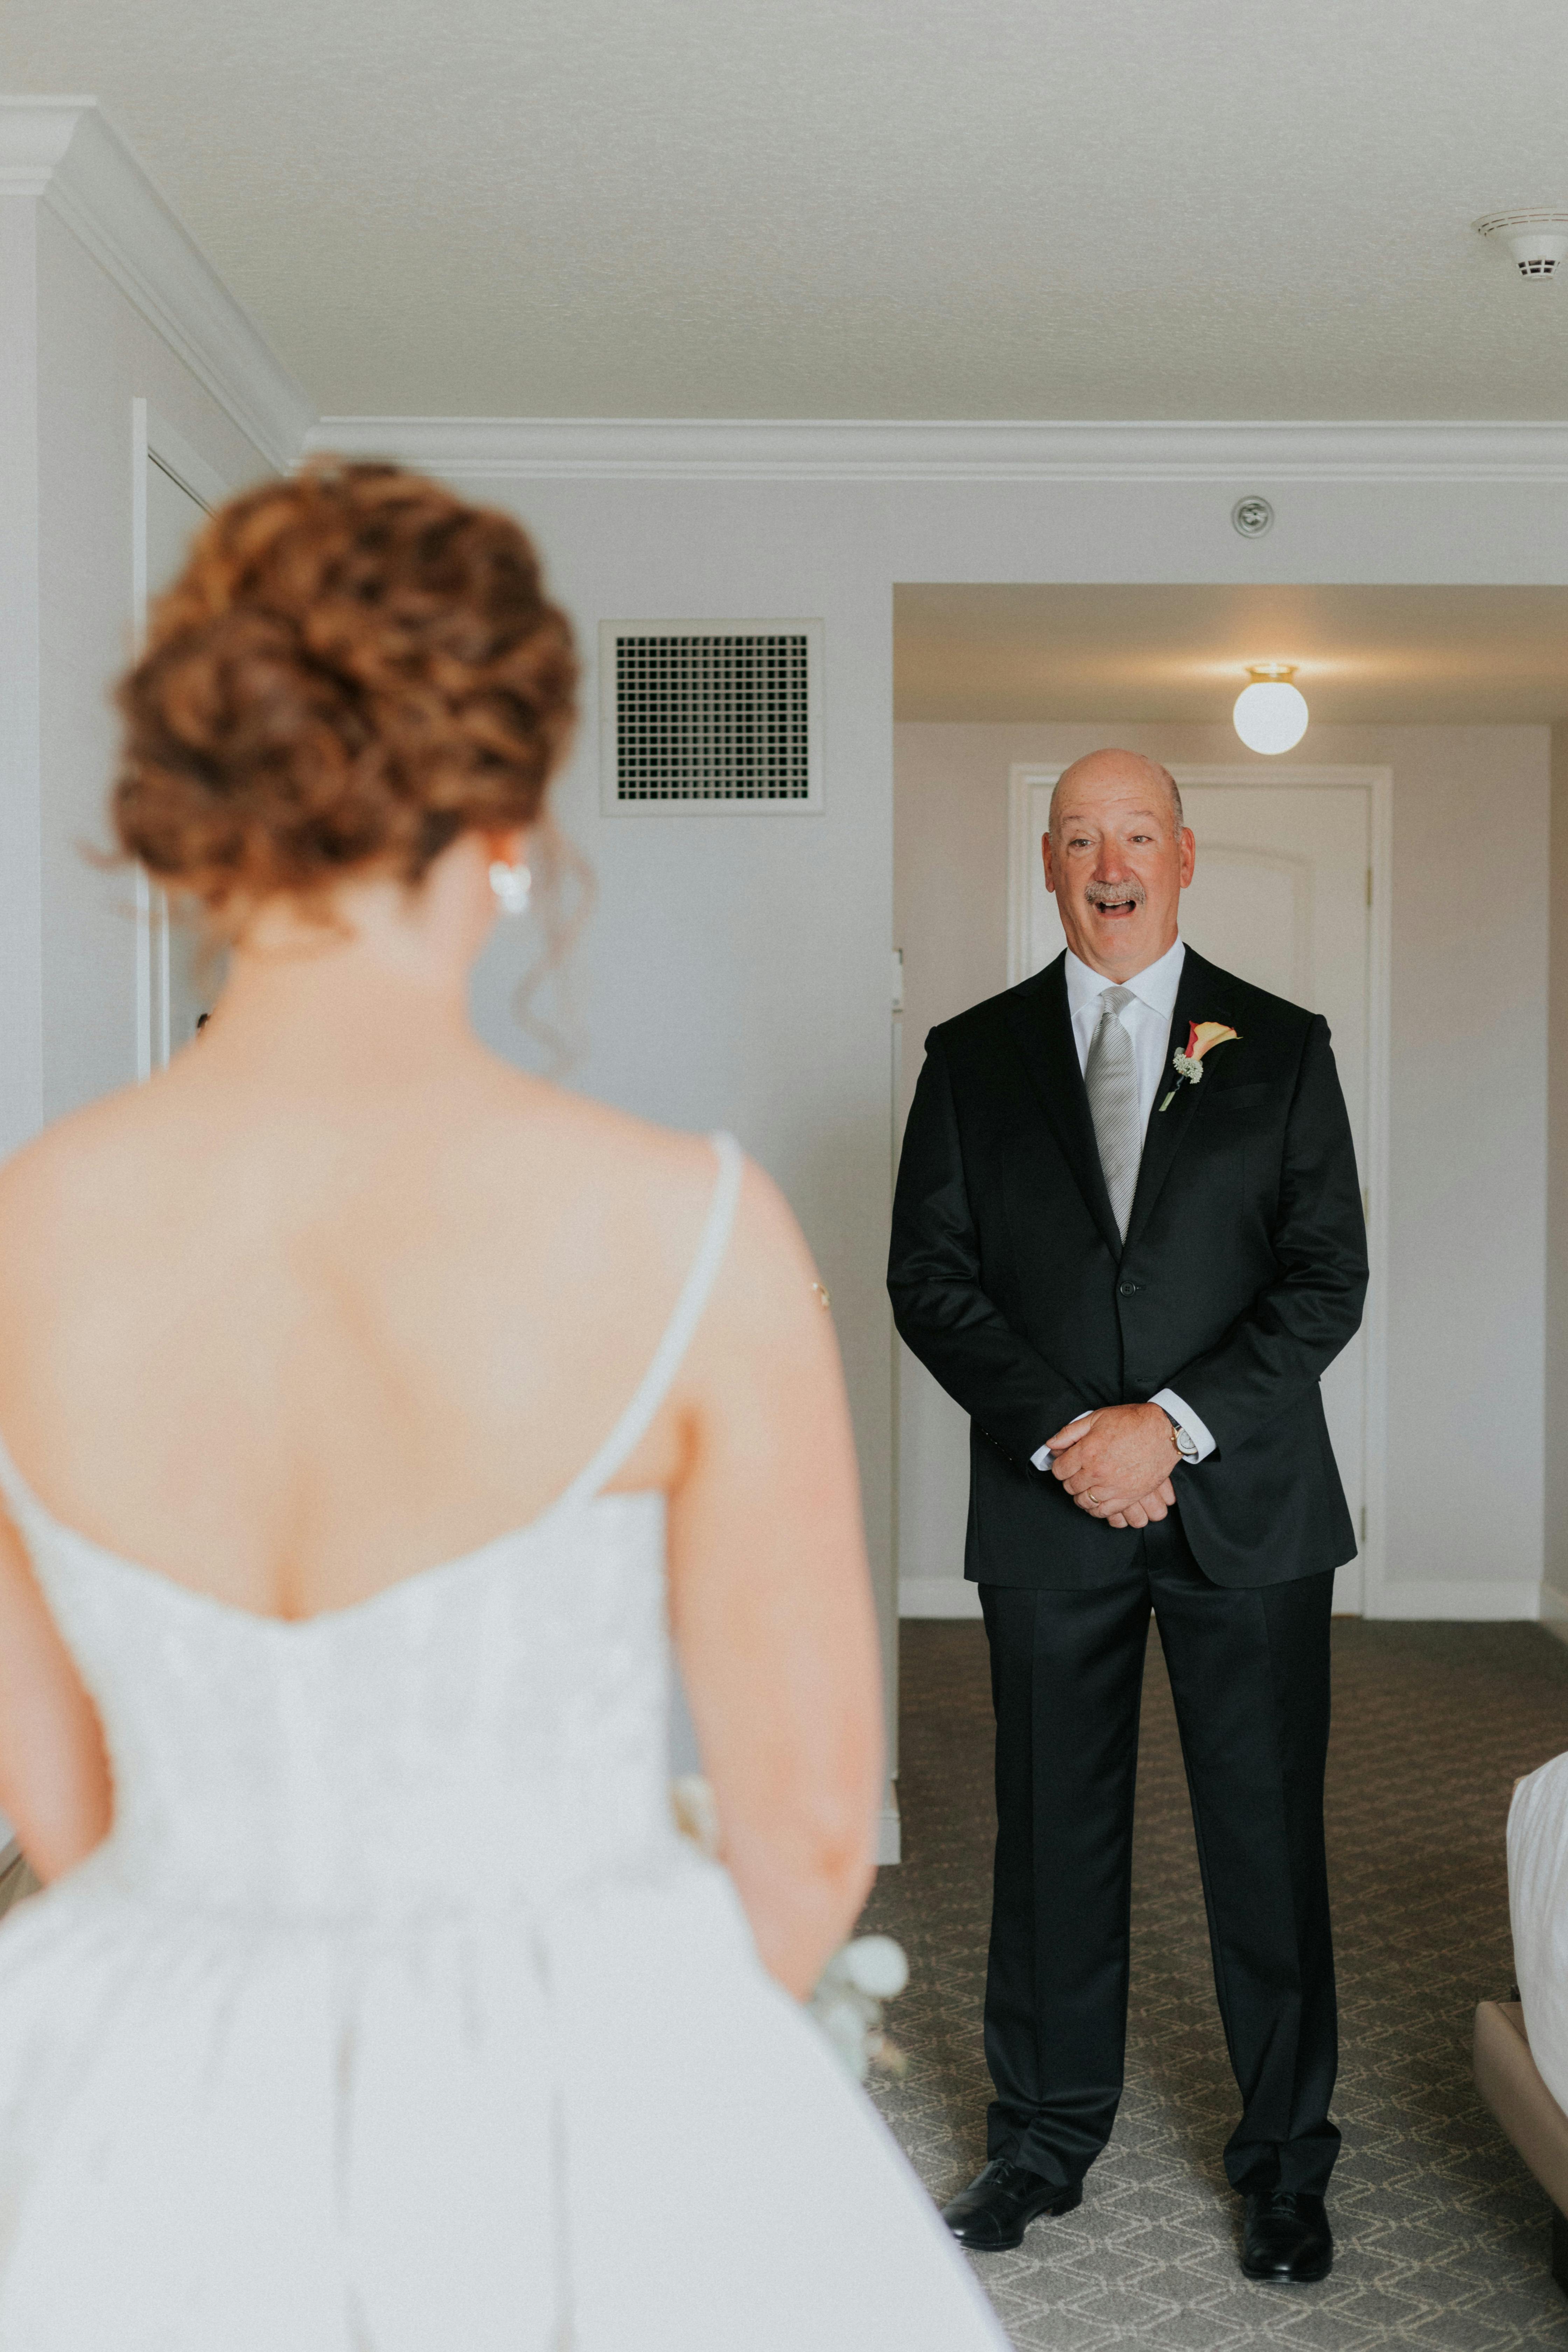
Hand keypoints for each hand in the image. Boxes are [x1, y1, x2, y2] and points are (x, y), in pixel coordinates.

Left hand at [1045, 1403, 1177, 1520]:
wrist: (1163, 1431)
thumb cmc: (1131, 1421)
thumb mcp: (1097, 1418)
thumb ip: (1070, 1432)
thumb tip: (1051, 1443)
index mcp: (1087, 1452)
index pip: (1059, 1470)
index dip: (1060, 1467)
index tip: (1065, 1464)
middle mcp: (1097, 1472)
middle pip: (1070, 1487)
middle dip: (1070, 1480)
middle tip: (1077, 1474)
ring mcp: (1113, 1487)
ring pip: (1084, 1502)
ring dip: (1081, 1496)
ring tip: (1086, 1488)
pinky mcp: (1128, 1497)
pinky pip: (1103, 1512)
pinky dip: (1096, 1509)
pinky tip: (1097, 1501)